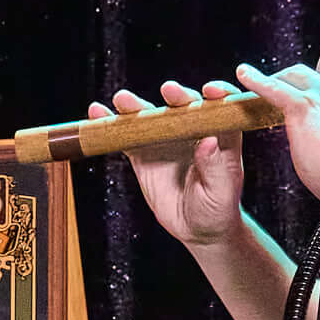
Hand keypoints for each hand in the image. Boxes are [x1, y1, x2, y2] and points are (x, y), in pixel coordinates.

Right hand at [89, 79, 248, 249]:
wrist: (196, 229)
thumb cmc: (217, 209)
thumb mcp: (221, 191)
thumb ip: (214, 167)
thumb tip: (208, 141)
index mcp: (220, 135)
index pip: (221, 107)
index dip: (218, 94)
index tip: (210, 90)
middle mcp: (192, 130)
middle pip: (183, 105)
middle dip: (176, 95)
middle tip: (169, 91)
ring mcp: (166, 139)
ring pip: (151, 116)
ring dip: (137, 105)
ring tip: (122, 99)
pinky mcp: (143, 152)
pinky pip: (126, 135)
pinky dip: (112, 124)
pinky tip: (98, 114)